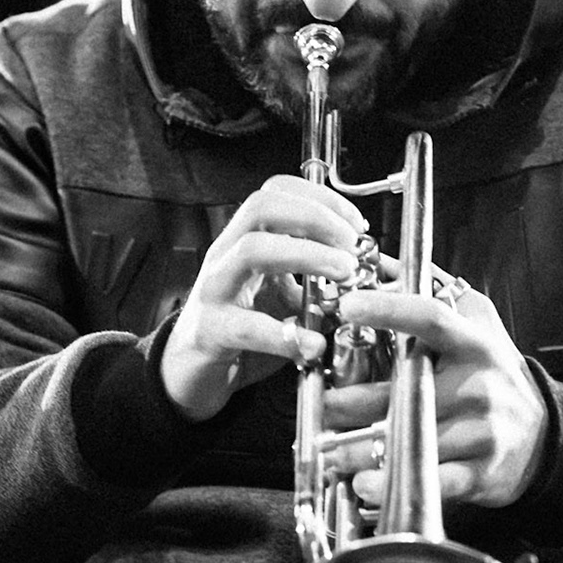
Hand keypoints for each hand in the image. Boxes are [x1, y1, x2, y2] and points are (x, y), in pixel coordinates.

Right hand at [160, 175, 367, 420]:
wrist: (192, 371)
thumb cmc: (242, 326)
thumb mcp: (283, 294)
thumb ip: (316, 279)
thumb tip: (371, 270)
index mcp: (245, 239)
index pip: (275, 191)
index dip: (319, 197)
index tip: (355, 223)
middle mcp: (226, 255)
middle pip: (262, 206)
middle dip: (315, 217)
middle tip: (352, 245)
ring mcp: (214, 289)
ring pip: (253, 251)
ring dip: (306, 255)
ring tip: (343, 275)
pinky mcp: (211, 330)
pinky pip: (246, 326)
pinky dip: (285, 335)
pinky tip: (314, 345)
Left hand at [323, 277, 549, 508]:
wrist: (544, 435)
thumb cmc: (496, 375)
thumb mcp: (477, 325)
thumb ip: (433, 294)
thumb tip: (378, 262)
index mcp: (474, 343)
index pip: (430, 317)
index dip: (389, 309)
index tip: (348, 306)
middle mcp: (478, 385)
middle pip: (406, 390)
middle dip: (352, 401)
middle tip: (321, 405)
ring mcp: (481, 431)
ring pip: (411, 440)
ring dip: (359, 449)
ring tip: (328, 449)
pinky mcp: (480, 473)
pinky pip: (429, 481)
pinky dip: (390, 486)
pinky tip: (364, 485)